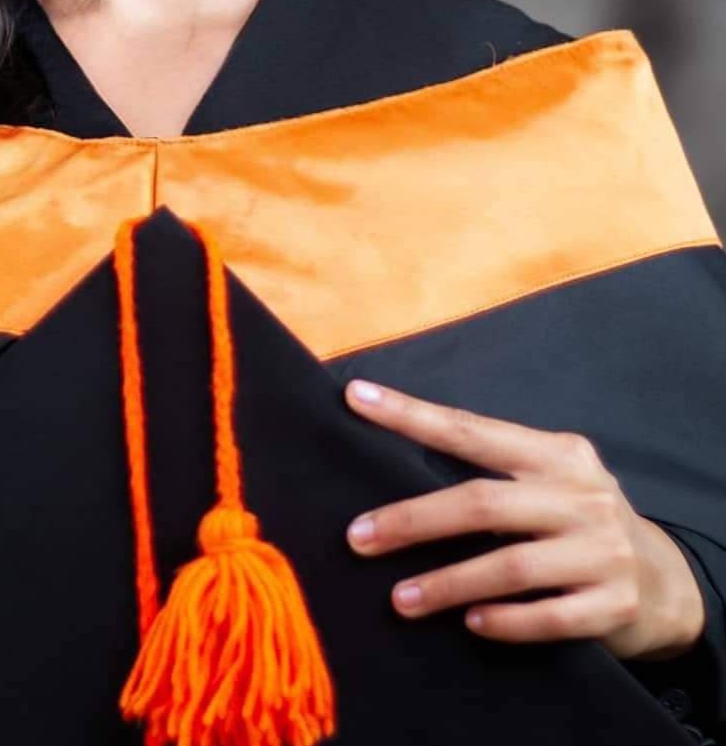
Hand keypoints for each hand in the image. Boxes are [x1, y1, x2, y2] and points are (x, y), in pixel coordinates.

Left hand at [342, 379, 705, 660]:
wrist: (665, 582)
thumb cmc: (578, 521)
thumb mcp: (548, 480)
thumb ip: (492, 472)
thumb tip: (395, 468)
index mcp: (555, 453)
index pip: (470, 430)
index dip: (412, 415)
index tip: (357, 398)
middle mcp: (580, 495)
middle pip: (481, 502)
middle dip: (413, 520)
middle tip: (358, 537)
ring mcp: (601, 551)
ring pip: (511, 566)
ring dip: (448, 583)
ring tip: (399, 598)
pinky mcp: (612, 604)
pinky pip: (549, 617)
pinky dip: (505, 622)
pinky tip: (470, 624)